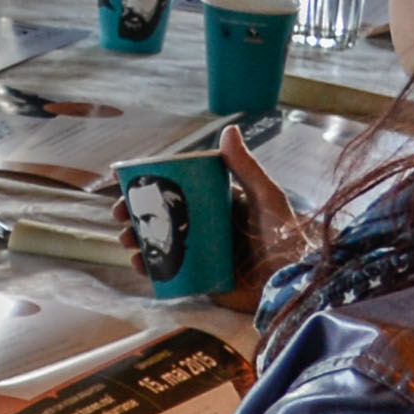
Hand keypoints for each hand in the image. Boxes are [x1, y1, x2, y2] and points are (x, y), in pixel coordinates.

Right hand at [114, 124, 306, 287]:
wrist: (293, 284)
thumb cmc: (285, 238)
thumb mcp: (266, 198)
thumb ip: (246, 167)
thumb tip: (228, 129)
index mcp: (217, 204)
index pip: (176, 191)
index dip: (149, 189)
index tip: (129, 188)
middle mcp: (206, 227)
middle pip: (161, 217)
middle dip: (136, 216)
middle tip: (121, 218)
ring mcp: (201, 254)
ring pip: (159, 243)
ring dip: (137, 241)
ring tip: (128, 242)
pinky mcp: (201, 279)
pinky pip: (169, 273)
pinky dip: (150, 269)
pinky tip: (140, 265)